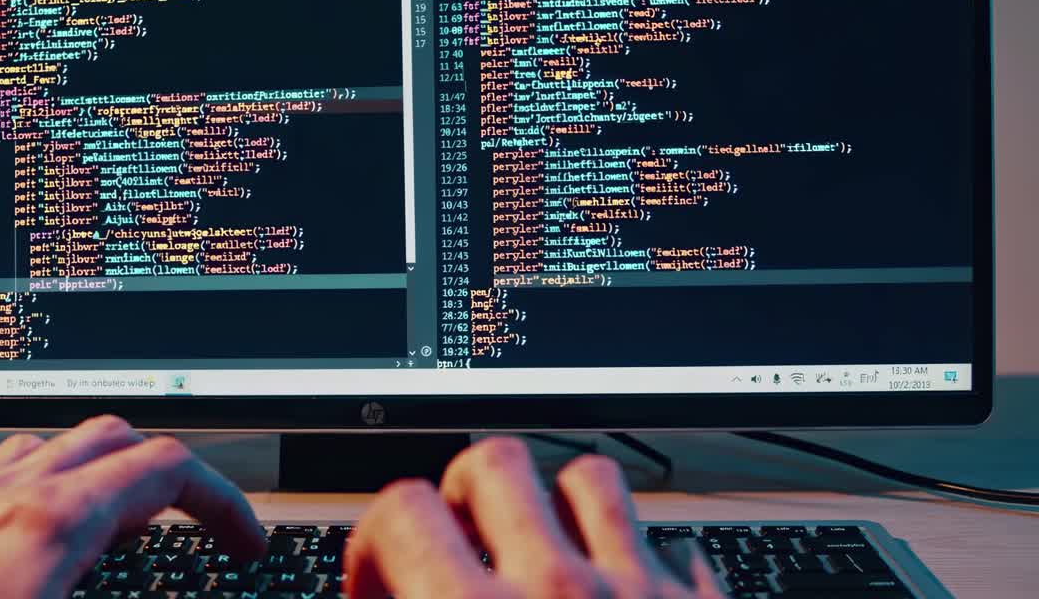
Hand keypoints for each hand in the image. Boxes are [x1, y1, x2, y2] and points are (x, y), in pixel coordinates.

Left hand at [0, 416, 265, 598]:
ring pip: (56, 445)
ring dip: (108, 471)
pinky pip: (3, 470)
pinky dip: (48, 483)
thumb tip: (190, 585)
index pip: (167, 469)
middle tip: (199, 527)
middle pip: (116, 438)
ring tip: (128, 522)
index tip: (245, 541)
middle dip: (173, 476)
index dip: (225, 501)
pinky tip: (43, 532)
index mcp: (50, 525)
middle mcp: (5, 497)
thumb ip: (126, 591)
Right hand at [346, 437, 724, 598]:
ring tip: (538, 543)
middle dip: (462, 497)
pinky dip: (638, 554)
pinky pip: (674, 543)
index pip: (403, 511)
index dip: (374, 541)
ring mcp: (638, 596)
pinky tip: (620, 593)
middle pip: (494, 463)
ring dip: (554, 501)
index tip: (379, 581)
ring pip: (589, 475)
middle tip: (457, 546)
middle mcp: (561, 593)